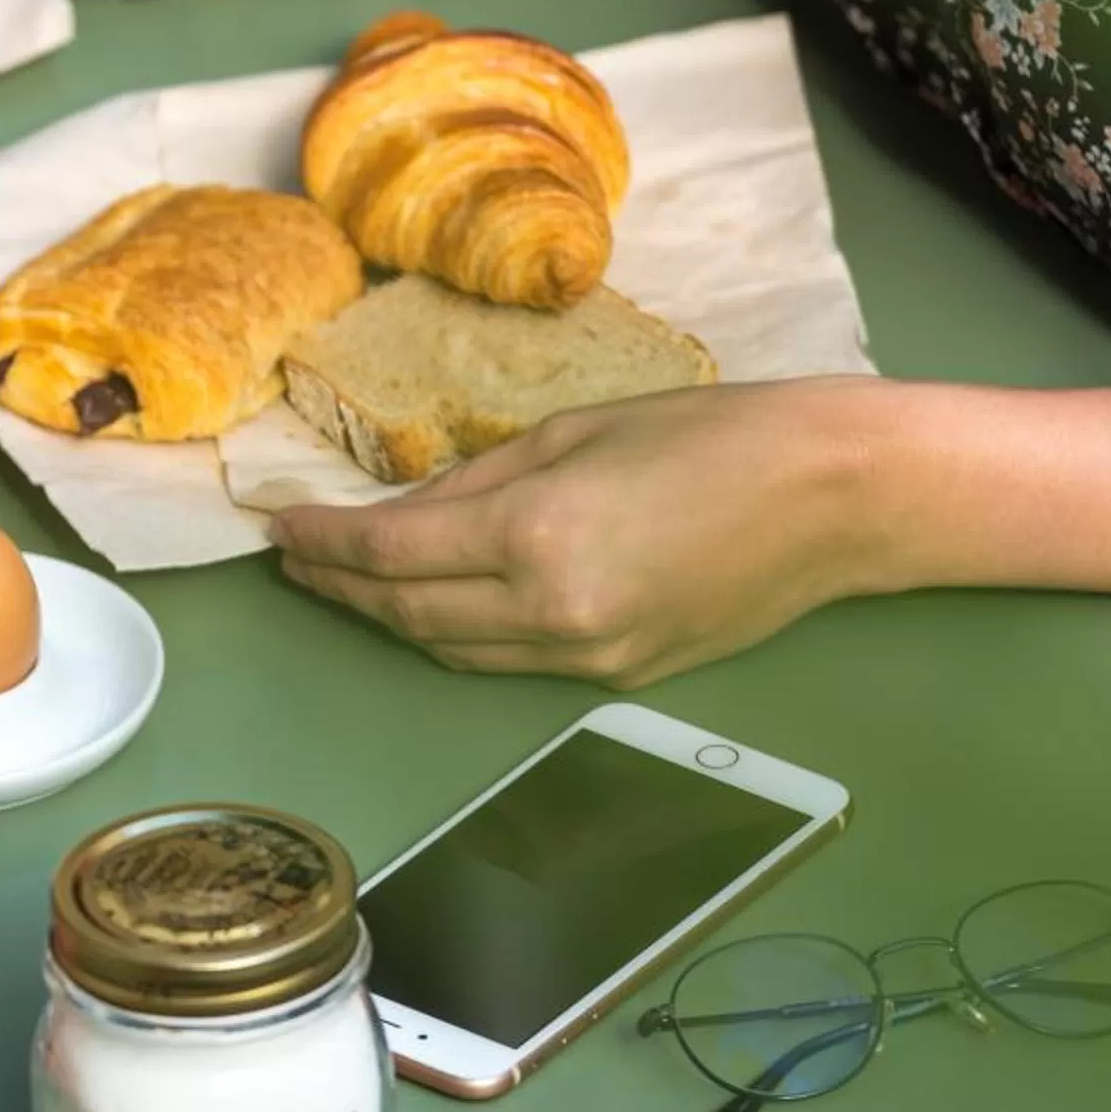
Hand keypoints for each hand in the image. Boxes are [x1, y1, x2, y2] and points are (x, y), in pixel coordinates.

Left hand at [270, 379, 893, 686]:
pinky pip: (506, 661)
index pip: (390, 552)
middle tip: (294, 557)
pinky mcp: (619, 679)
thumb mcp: (572, 432)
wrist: (835, 500)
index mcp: (536, 538)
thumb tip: (400, 510)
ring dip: (387, 617)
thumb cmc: (712, 437)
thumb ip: (474, 480)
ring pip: (450, 650)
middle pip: (407, 614)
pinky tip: (426, 603)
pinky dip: (454, 634)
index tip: (275, 525)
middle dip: (339, 586)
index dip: (321, 542)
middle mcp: (552, 613)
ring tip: (342, 582)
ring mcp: (588, 659)